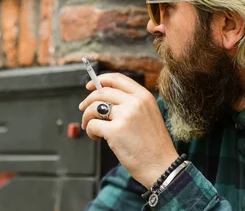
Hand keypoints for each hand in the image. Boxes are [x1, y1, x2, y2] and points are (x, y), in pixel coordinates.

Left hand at [79, 73, 178, 188]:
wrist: (161, 165)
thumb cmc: (154, 145)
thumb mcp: (149, 115)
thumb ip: (131, 104)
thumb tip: (104, 99)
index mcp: (144, 96)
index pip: (117, 78)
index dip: (100, 80)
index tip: (90, 86)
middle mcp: (135, 102)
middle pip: (102, 92)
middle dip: (88, 100)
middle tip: (83, 109)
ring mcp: (125, 116)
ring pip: (94, 107)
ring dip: (87, 117)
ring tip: (90, 127)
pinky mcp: (115, 131)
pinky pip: (93, 125)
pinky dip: (90, 131)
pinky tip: (96, 137)